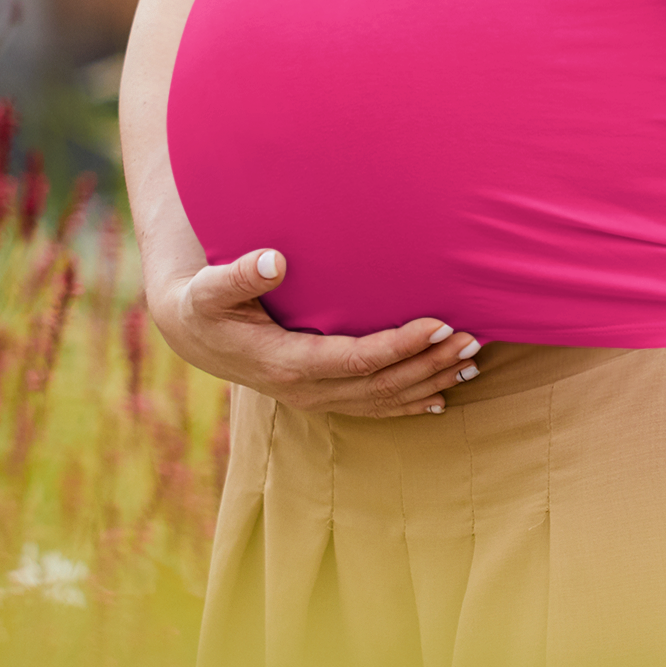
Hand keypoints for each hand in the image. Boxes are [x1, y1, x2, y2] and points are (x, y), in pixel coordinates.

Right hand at [152, 247, 481, 416]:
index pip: (356, 361)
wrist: (192, 334)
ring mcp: (315, 397)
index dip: (400, 346)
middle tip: (472, 339)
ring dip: (430, 382)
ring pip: (383, 400)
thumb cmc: (204, 302)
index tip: (437, 323)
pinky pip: (373, 407)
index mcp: (285, 363)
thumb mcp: (210, 288)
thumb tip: (273, 259)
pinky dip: (410, 403)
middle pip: (381, 385)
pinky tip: (441, 397)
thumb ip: (240, 275)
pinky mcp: (321, 395)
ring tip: (471, 361)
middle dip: (429, 364)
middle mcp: (305, 389)